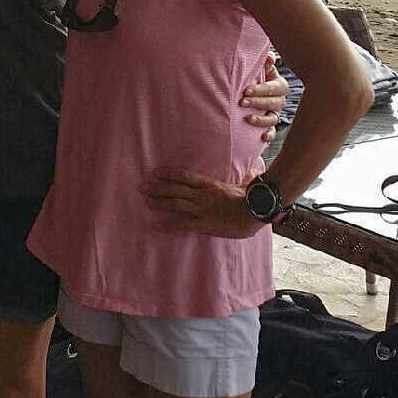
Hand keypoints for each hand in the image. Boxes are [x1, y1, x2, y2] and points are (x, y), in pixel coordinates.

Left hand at [143, 167, 265, 238]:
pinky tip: (155, 225)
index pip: (186, 176)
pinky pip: (182, 224)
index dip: (170, 174)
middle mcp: (202, 195)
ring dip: (159, 202)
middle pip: (175, 189)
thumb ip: (246, 179)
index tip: (157, 172)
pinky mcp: (203, 224)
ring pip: (175, 203)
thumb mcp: (246, 187)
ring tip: (145, 201)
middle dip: (158, 188)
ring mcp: (201, 209)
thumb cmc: (252, 200)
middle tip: (142, 186)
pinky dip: (167, 224)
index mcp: (210, 184)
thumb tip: (253, 172)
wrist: (255, 213)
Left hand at [242, 54, 288, 143]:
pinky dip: (269, 135)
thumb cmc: (252, 74)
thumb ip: (264, 59)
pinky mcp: (268, 125)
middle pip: (274, 103)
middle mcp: (279, 100)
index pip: (277, 87)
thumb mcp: (258, 65)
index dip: (263, 89)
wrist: (243, 90)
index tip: (246, 90)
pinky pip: (272, 132)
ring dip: (262, 119)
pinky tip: (262, 137)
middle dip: (258, 102)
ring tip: (248, 119)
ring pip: (273, 118)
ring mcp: (275, 113)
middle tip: (242, 102)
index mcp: (278, 84)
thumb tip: (270, 58)